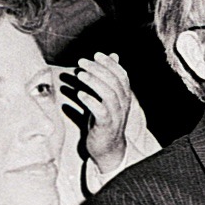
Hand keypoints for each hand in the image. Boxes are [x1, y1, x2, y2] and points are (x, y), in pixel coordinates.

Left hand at [66, 52, 134, 174]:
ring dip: (94, 82)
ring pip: (109, 95)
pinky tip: (80, 94)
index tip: (96, 55)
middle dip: (98, 69)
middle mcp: (123, 105)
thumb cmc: (105, 121)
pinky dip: (91, 101)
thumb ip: (108, 78)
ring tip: (80, 75)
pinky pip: (101, 112)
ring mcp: (116, 116)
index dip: (110, 64)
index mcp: (124, 97)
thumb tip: (113, 56)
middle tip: (82, 62)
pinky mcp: (106, 126)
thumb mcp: (107, 98)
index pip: (122, 76)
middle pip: (115, 83)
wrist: (108, 149)